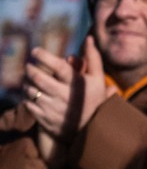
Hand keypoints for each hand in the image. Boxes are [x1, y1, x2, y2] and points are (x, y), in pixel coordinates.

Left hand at [24, 38, 114, 161]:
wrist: (88, 130)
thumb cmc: (93, 99)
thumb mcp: (98, 79)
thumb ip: (93, 58)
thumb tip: (89, 38)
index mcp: (76, 84)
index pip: (57, 66)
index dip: (44, 56)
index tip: (35, 51)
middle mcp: (64, 96)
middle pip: (39, 78)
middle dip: (30, 69)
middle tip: (29, 65)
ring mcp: (53, 109)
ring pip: (32, 91)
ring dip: (27, 82)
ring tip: (28, 79)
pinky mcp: (45, 119)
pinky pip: (28, 104)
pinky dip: (27, 96)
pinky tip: (31, 92)